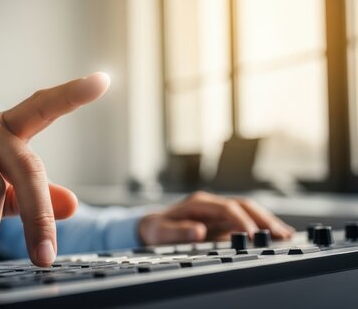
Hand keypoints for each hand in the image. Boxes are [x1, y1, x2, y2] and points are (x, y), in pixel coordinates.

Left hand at [138, 191, 295, 244]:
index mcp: (199, 203)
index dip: (241, 220)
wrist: (152, 226)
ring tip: (286, 235)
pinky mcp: (223, 220)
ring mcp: (219, 211)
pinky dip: (262, 227)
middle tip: (281, 234)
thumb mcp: (161, 232)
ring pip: (249, 212)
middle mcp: (212, 203)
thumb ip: (178, 232)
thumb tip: (198, 232)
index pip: (226, 208)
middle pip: (243, 206)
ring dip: (267, 222)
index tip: (252, 234)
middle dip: (263, 219)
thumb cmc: (156, 228)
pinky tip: (276, 235)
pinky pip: (247, 220)